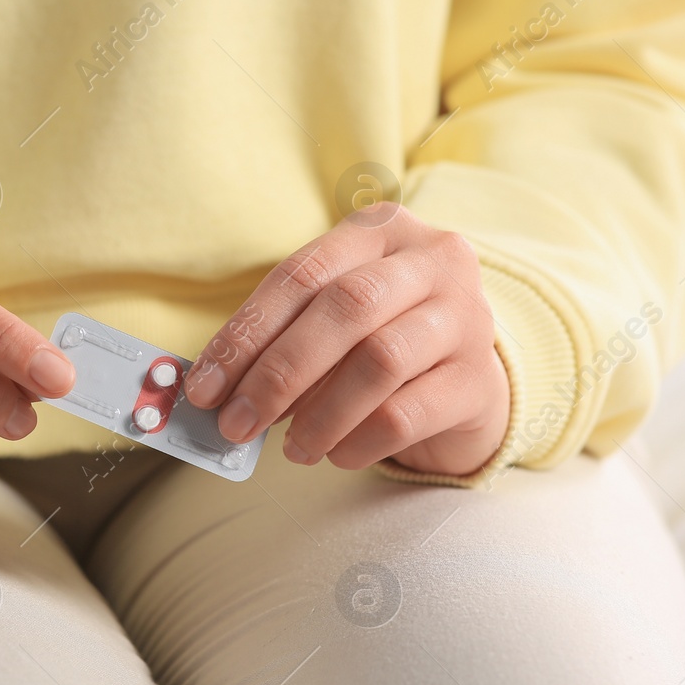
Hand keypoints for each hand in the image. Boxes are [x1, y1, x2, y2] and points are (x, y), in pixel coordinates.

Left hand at [183, 203, 508, 476]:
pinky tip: (337, 455)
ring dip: (319, 414)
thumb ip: (280, 338)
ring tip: (291, 448)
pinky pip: (407, 413)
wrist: (465, 378)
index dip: (246, 333)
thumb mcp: (332, 318)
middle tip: (238, 424)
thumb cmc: (379, 338)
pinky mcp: (479, 380)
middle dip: (278, 373)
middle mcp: (433, 260)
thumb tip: (215, 387)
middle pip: (345, 309)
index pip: (301, 275)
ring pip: (380, 361)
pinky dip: (358, 441)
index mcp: (382, 229)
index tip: (205, 388)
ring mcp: (466, 318)